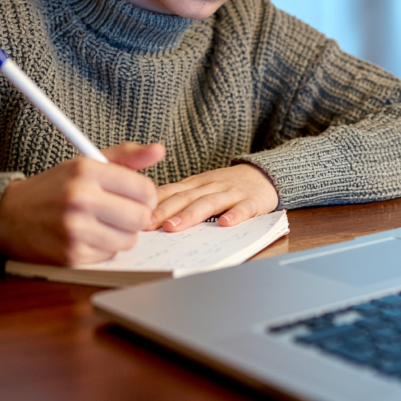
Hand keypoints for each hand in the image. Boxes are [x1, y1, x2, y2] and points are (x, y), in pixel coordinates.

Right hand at [0, 142, 164, 264]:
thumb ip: (126, 157)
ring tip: (102, 223)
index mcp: (87, 171)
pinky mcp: (70, 255)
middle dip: (136, 217)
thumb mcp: (86, 163)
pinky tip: (87, 236)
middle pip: (141, 217)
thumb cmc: (54, 188)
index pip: (145, 190)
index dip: (146, 196)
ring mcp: (75, 229)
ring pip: (128, 239)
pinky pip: (109, 255)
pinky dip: (103, 248)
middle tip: (121, 213)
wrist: (7, 215)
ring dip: (120, 234)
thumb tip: (159, 151)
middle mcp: (81, 198)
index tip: (135, 197)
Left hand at [147, 164, 278, 231]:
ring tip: (174, 227)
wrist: (264, 174)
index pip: (171, 192)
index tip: (135, 217)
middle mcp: (210, 186)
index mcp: (195, 184)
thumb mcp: (200, 187)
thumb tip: (147, 214)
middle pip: (185, 198)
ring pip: (209, 203)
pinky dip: (235, 215)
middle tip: (147, 224)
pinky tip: (226, 223)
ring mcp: (231, 192)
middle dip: (164, 211)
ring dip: (190, 215)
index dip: (153, 204)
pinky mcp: (252, 200)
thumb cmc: (227, 186)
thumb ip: (178, 197)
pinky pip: (243, 208)